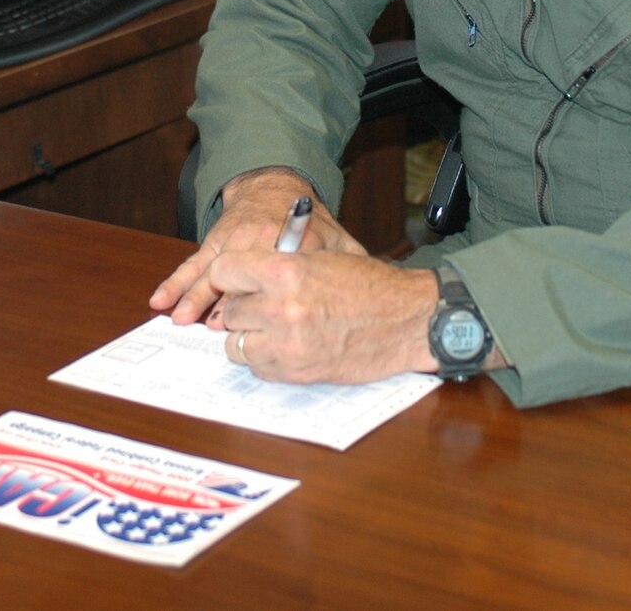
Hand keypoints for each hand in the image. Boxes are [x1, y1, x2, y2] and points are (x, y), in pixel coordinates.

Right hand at [149, 167, 364, 325]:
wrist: (276, 186)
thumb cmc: (309, 222)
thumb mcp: (337, 241)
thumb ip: (350, 267)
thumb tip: (375, 296)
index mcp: (294, 246)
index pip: (285, 279)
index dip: (276, 304)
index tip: (267, 325)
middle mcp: (260, 242)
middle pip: (244, 281)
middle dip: (229, 306)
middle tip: (218, 331)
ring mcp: (234, 242)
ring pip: (212, 274)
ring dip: (195, 298)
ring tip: (182, 319)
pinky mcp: (214, 242)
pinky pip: (193, 264)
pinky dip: (176, 282)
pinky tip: (161, 299)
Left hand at [212, 252, 438, 383]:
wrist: (407, 321)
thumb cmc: (369, 287)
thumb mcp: (322, 258)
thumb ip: (279, 264)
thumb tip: (241, 276)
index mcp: (286, 270)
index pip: (223, 271)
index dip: (227, 277)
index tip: (231, 281)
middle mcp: (281, 308)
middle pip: (229, 312)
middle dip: (243, 309)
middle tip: (262, 305)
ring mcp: (287, 344)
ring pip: (235, 345)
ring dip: (249, 337)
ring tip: (273, 328)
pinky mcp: (296, 372)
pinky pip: (257, 368)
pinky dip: (266, 359)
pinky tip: (287, 346)